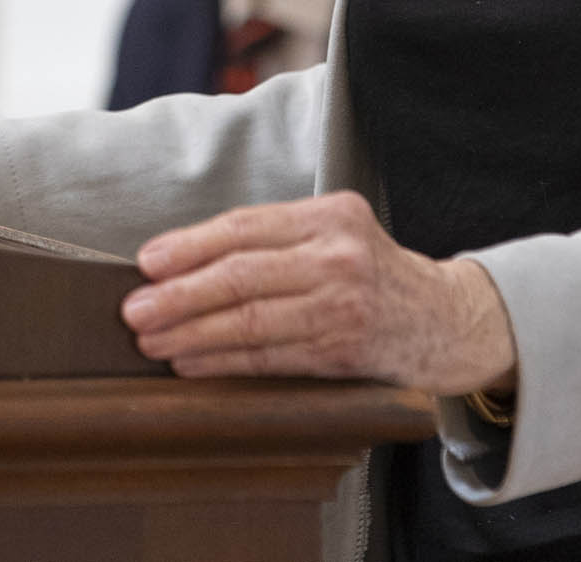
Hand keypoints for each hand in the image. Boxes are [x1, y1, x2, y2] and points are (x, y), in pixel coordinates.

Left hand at [120, 190, 516, 392]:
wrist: (446, 320)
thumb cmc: (372, 272)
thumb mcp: (335, 232)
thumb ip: (275, 238)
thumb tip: (181, 258)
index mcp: (329, 215)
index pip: (245, 227)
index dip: (189, 246)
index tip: (146, 263)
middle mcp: (338, 257)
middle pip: (241, 276)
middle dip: (179, 296)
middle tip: (134, 311)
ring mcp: (343, 307)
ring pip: (250, 322)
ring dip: (191, 335)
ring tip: (151, 342)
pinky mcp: (344, 352)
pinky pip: (270, 359)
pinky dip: (224, 363)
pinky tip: (191, 363)